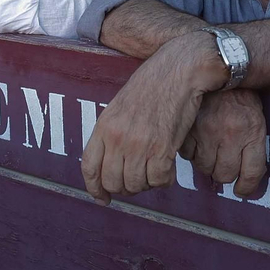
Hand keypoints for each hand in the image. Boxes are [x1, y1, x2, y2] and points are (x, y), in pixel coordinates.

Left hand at [80, 32, 224, 204]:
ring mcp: (139, 145)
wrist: (179, 70)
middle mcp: (118, 138)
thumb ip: (113, 132)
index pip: (89, 167)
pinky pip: (158, 180)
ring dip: (146, 184)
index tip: (102, 198)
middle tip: (138, 180)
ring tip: (154, 170)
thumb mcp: (120, 105)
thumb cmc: (154, 84)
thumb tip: (112, 159)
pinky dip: (164, 180)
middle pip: (113, 182)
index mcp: (104, 126)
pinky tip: (168, 169)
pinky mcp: (162, 149)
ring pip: (136, 185)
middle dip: (126, 188)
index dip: (94, 188)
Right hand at [178, 89, 267, 197]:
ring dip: (205, 162)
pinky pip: (187, 154)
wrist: (215, 62)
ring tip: (208, 146)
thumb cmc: (237, 92)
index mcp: (252, 130)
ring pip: (204, 167)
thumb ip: (251, 144)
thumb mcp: (254, 115)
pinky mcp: (187, 128)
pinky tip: (195, 136)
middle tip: (221, 161)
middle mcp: (231, 133)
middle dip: (223, 172)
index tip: (241, 190)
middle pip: (225, 174)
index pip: (252, 173)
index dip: (246, 187)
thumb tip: (243, 177)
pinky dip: (190, 150)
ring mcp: (207, 131)